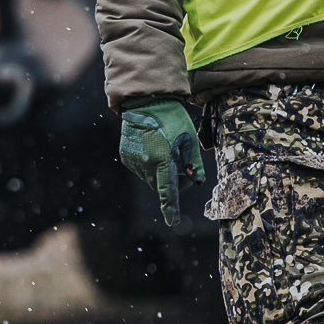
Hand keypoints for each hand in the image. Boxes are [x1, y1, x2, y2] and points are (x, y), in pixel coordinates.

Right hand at [118, 99, 206, 226]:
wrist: (145, 102)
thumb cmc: (172, 118)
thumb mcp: (189, 139)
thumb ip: (193, 163)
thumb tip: (197, 181)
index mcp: (163, 160)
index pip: (167, 191)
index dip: (171, 208)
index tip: (172, 221)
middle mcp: (145, 164)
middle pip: (161, 185)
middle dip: (172, 180)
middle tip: (181, 163)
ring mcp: (133, 161)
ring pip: (150, 177)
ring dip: (159, 172)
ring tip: (165, 149)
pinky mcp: (126, 156)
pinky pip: (140, 169)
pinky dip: (149, 164)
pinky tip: (153, 147)